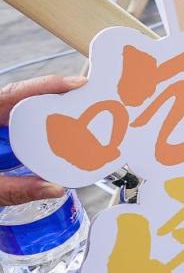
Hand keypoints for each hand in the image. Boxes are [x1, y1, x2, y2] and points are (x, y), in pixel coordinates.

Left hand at [0, 76, 80, 203]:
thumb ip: (12, 188)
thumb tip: (54, 188)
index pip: (16, 93)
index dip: (50, 86)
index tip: (80, 84)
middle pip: (20, 106)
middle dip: (53, 106)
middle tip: (86, 108)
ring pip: (15, 124)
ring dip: (42, 128)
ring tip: (73, 131)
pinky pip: (8, 140)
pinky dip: (28, 145)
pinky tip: (44, 155)